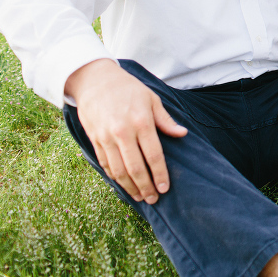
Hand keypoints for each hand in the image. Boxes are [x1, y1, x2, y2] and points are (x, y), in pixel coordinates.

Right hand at [65, 59, 186, 203]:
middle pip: (135, 168)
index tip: (165, 188)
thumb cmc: (128, 89)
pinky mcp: (94, 140)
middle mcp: (123, 132)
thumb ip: (165, 121)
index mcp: (141, 122)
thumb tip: (183, 134)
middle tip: (154, 199)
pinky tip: (123, 184)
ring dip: (129, 187)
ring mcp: (106, 138)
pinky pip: (105, 164)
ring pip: (118, 170)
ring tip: (140, 197)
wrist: (95, 80)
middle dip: (145, 187)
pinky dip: (115, 177)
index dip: (159, 174)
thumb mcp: (152, 99)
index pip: (153, 155)